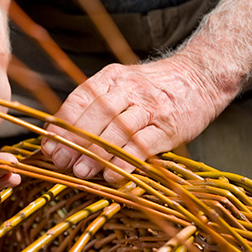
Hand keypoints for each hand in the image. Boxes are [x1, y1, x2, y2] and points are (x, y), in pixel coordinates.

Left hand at [41, 56, 227, 182]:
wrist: (200, 76)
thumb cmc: (154, 87)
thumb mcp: (120, 86)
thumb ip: (92, 107)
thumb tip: (57, 135)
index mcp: (111, 78)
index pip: (80, 100)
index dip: (62, 124)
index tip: (50, 145)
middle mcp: (129, 89)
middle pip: (95, 116)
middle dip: (75, 142)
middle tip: (62, 162)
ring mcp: (150, 107)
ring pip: (117, 131)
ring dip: (96, 155)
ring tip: (81, 172)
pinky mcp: (169, 126)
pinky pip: (142, 145)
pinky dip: (125, 161)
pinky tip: (112, 175)